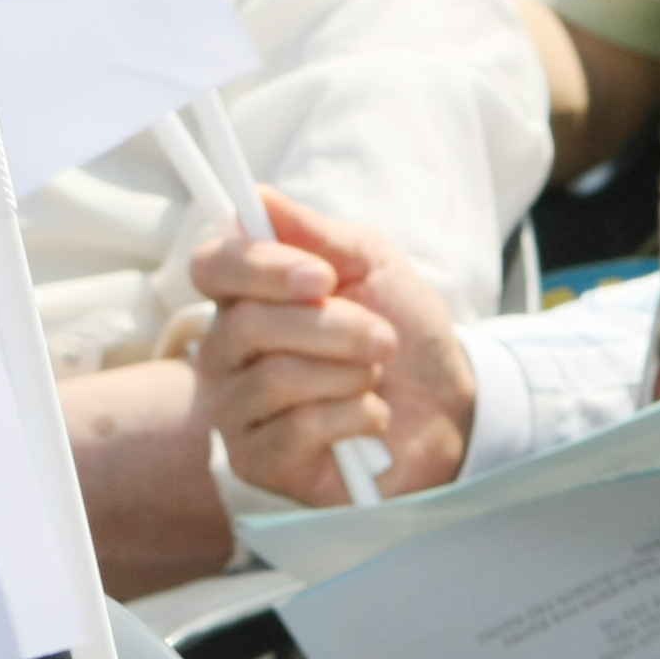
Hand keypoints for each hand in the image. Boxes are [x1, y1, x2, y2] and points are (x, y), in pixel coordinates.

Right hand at [193, 185, 474, 503]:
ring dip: (349, 373)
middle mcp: (226, 351)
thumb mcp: (374, 266)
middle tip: (382, 337)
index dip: (260, 268)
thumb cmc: (404, 331)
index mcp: (246, 295)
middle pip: (250, 323)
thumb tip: (259, 198)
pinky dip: (353, 416)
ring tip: (374, 377)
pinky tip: (369, 418)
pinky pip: (297, 428)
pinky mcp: (258, 461)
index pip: (211, 266)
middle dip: (335, 327)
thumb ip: (318, 236)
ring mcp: (236, 409)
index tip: (322, 277)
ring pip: (277, 376)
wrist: (447, 409)